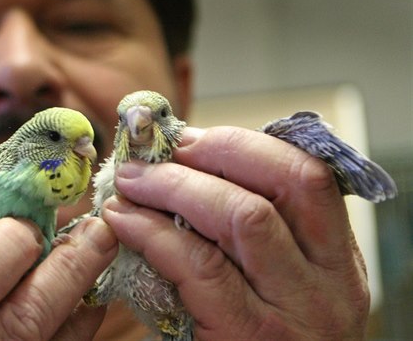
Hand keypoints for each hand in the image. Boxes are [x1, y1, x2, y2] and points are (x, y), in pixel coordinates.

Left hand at [102, 126, 368, 338]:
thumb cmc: (256, 336)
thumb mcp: (274, 281)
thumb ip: (251, 231)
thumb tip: (188, 164)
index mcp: (336, 258)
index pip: (307, 175)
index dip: (243, 145)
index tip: (190, 139)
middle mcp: (328, 282)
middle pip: (281, 184)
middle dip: (210, 155)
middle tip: (156, 154)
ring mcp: (292, 311)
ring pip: (241, 216)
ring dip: (174, 186)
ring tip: (131, 181)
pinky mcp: (247, 336)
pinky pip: (199, 266)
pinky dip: (153, 232)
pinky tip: (123, 221)